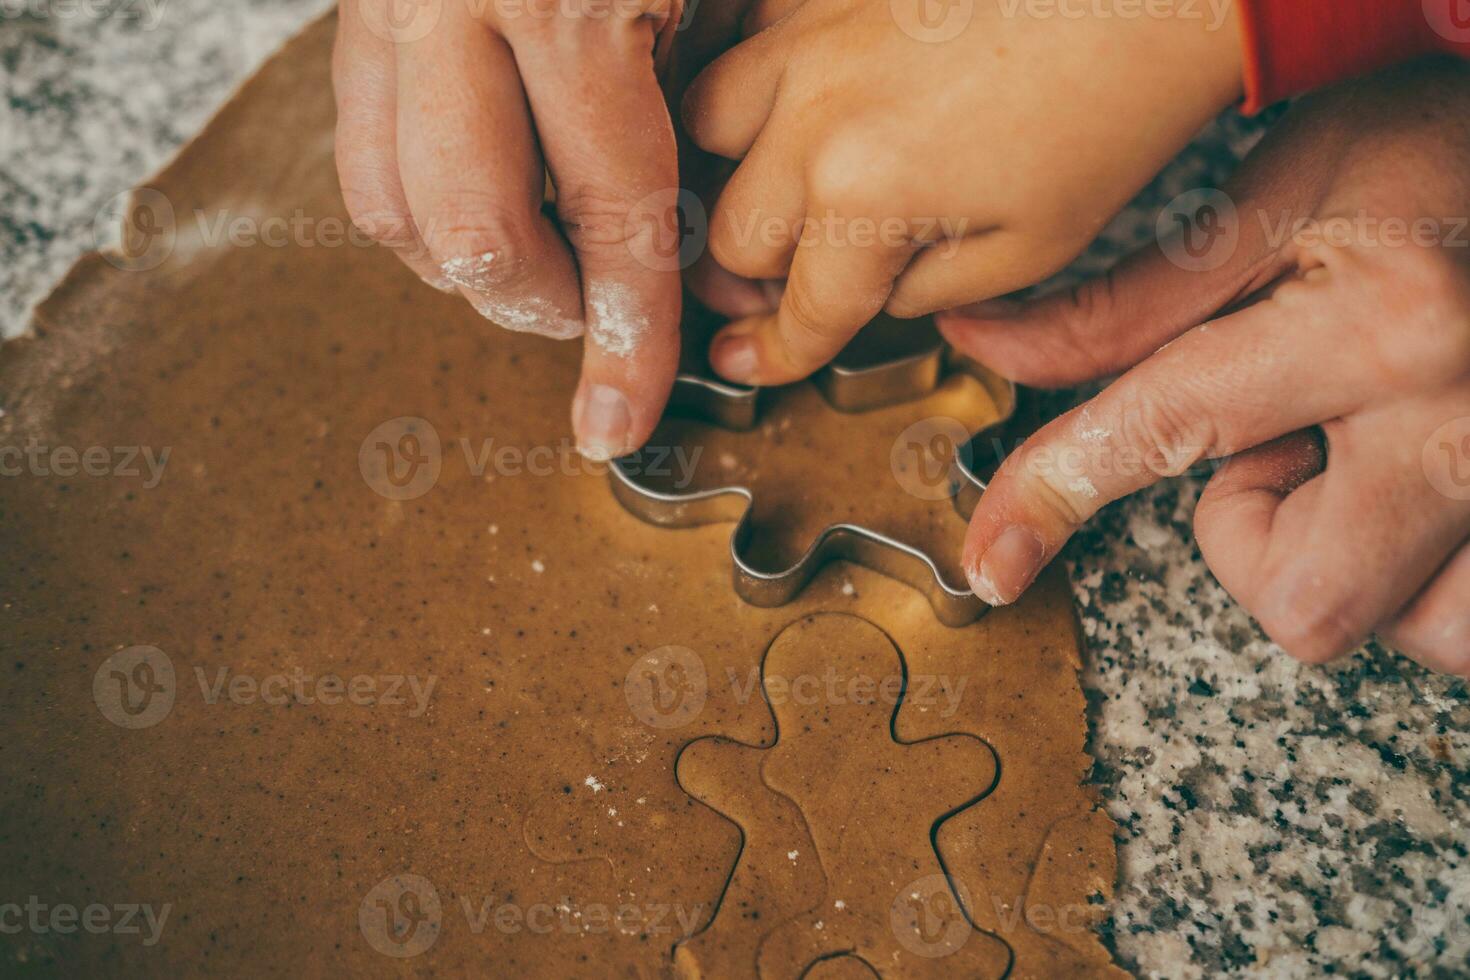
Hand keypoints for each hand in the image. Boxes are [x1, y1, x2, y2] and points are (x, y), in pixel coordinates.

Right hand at [332, 0, 685, 458]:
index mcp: (562, 0)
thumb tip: (724, 290)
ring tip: (546, 253)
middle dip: (540, 304)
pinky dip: (422, 208)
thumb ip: (707, 121)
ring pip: (390, 209)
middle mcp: (450, 3)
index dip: (627, 332)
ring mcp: (383, 4)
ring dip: (469, 268)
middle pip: (473, 235)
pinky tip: (494, 197)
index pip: (609, 213)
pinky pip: (360, 150)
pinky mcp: (349, 7)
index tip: (622, 417)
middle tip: (590, 305)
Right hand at [680, 0, 1242, 384]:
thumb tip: (874, 289)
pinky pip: (750, 38)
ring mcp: (812, 34)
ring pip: (706, 126)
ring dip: (732, 175)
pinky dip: (759, 85)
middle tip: (783, 287)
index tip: (751, 361)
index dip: (774, 352)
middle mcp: (814, 113)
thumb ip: (927, 291)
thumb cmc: (1114, 107)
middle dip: (753, 276)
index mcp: (865, 195)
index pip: (799, 308)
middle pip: (730, 232)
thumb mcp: (1032, 249)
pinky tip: (798, 104)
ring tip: (772, 195)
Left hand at [940, 60, 1469, 674]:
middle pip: (1307, 605)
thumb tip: (992, 349)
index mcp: (1386, 322)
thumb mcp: (1278, 198)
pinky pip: (1468, 625)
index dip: (1055, 492)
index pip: (1167, 429)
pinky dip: (1425, 582)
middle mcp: (1466, 423)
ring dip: (1352, 563)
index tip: (996, 556)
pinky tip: (1420, 490)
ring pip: (1406, 632)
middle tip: (1286, 447)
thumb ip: (1131, 303)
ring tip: (1370, 456)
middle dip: (1258, 547)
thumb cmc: (1437, 158)